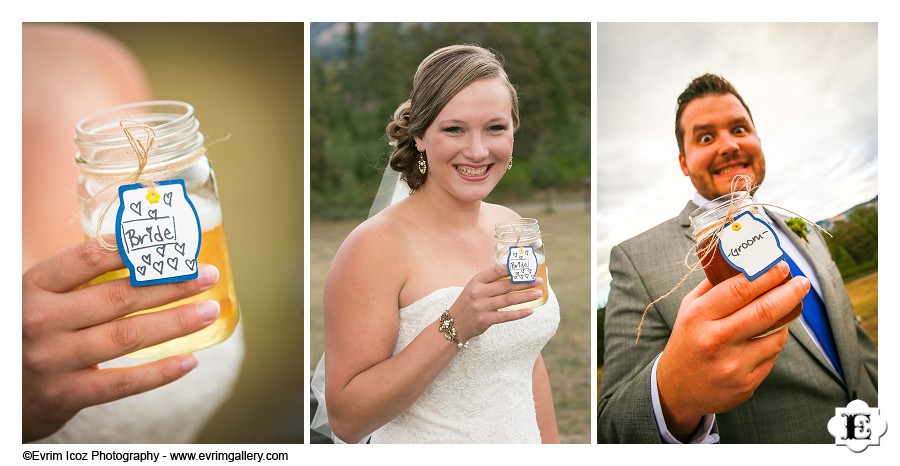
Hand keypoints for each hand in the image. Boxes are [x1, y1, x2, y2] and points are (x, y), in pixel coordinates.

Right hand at [22, 237, 220, 441]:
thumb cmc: (24, 334)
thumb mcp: (36, 299)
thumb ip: (75, 282)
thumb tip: (139, 252)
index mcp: (33, 288)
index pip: (87, 258)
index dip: (132, 248)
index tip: (170, 242)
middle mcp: (41, 321)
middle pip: (119, 298)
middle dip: (170, 285)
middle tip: (206, 276)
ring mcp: (53, 360)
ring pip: (128, 336)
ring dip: (175, 323)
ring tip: (208, 311)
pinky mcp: (65, 395)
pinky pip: (123, 382)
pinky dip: (160, 372)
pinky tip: (189, 360)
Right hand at [448, 264, 543, 342]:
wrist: (454, 324)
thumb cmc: (468, 303)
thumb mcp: (474, 288)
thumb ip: (490, 282)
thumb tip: (513, 274)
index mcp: (476, 281)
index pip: (496, 271)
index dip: (512, 269)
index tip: (526, 268)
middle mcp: (478, 292)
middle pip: (506, 285)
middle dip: (524, 282)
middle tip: (538, 281)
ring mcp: (481, 306)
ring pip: (508, 300)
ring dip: (526, 296)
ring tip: (538, 293)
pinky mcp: (485, 320)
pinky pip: (506, 316)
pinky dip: (519, 313)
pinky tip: (530, 311)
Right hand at [656, 260, 808, 440]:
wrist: (677, 389)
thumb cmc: (687, 342)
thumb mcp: (689, 310)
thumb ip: (713, 287)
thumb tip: (745, 265)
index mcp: (699, 317)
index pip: (739, 290)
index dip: (766, 276)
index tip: (782, 267)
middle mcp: (715, 340)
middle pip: (765, 311)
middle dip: (789, 293)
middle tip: (802, 282)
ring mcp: (732, 364)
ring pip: (775, 336)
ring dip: (784, 321)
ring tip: (782, 312)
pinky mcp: (746, 383)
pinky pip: (772, 357)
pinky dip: (772, 343)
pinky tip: (765, 339)